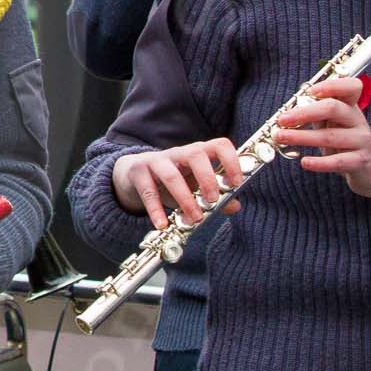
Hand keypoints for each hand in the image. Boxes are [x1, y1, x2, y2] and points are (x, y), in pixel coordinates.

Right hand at [112, 139, 245, 226]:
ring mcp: (156, 161)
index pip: (218, 145)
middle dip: (207, 178)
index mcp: (197, 153)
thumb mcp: (194, 186)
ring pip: (171, 175)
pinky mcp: (138, 172)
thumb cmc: (172, 180)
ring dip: (185, 198)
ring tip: (194, 218)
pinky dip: (156, 210)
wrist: (133, 173)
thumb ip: (215, 196)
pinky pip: (148, 191)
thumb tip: (235, 206)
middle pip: (195, 155)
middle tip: (212, 201)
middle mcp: (178, 153)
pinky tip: (162, 224)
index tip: (236, 183)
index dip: (231, 161)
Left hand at [272, 76, 370, 203]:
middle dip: (304, 112)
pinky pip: (338, 161)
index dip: (331, 86)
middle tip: (282, 119)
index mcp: (350, 106)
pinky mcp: (360, 161)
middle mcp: (357, 120)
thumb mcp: (332, 123)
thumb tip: (288, 110)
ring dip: (302, 136)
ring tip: (280, 137)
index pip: (350, 87)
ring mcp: (361, 141)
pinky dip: (320, 163)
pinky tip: (304, 162)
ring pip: (330, 136)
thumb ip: (315, 114)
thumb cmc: (346, 140)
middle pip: (333, 108)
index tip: (308, 92)